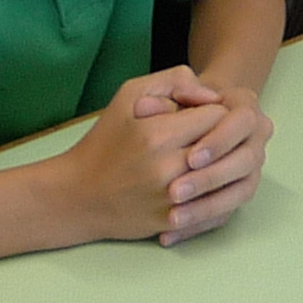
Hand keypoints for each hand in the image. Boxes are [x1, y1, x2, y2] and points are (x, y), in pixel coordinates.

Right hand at [54, 67, 231, 242]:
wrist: (77, 196)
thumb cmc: (105, 141)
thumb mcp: (130, 95)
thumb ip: (175, 81)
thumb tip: (212, 95)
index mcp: (159, 134)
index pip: (218, 115)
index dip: (212, 111)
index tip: (199, 115)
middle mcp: (168, 167)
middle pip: (224, 145)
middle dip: (219, 137)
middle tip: (205, 136)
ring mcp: (172, 199)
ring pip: (223, 175)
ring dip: (219, 164)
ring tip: (203, 158)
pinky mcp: (172, 220)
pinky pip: (211, 203)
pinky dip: (211, 191)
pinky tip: (198, 182)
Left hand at [151, 78, 274, 245]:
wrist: (185, 122)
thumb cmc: (176, 103)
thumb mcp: (167, 88)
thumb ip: (174, 85)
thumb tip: (182, 100)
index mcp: (245, 107)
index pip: (242, 123)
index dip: (218, 141)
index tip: (189, 157)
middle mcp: (256, 138)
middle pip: (245, 161)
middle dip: (210, 179)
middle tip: (175, 192)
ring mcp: (251, 168)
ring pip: (240, 192)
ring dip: (206, 208)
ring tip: (172, 218)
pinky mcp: (236, 192)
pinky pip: (225, 214)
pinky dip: (198, 226)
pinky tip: (170, 233)